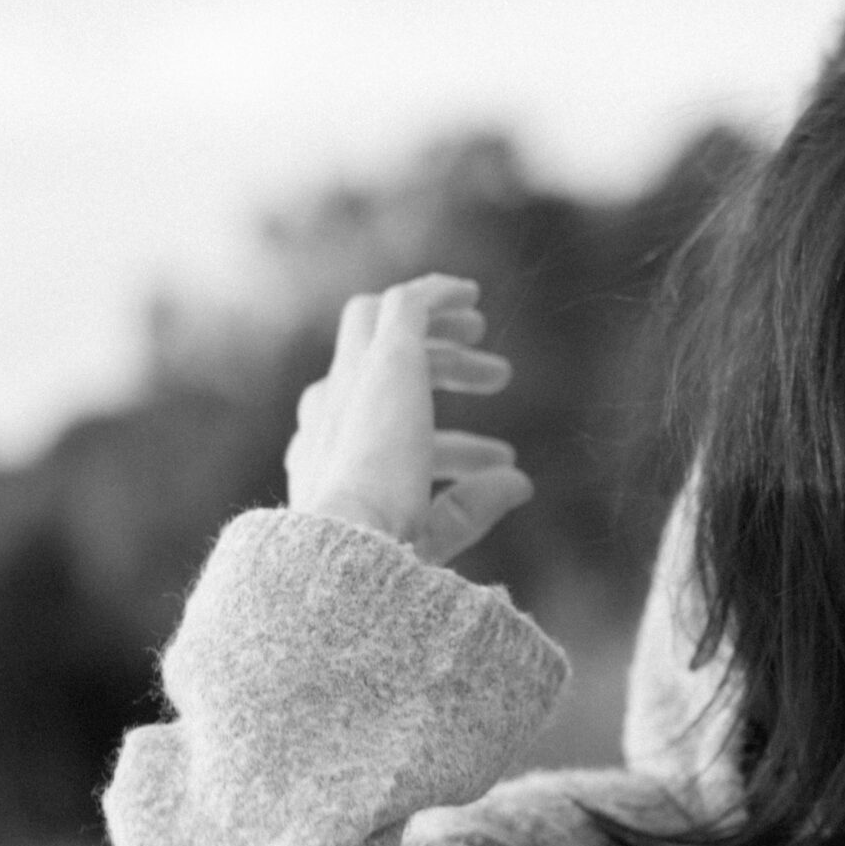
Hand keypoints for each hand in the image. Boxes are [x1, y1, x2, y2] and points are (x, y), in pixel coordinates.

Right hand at [284, 273, 529, 567]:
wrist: (352, 537)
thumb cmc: (383, 554)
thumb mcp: (435, 530)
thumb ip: (473, 506)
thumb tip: (520, 484)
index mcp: (325, 467)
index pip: (383, 440)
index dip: (448, 448)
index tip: (504, 461)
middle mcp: (327, 419)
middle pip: (376, 371)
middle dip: (440, 368)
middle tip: (499, 377)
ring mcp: (350, 382)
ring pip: (384, 327)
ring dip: (437, 327)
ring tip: (484, 328)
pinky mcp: (383, 356)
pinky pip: (403, 306)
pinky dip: (435, 294)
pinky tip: (468, 291)